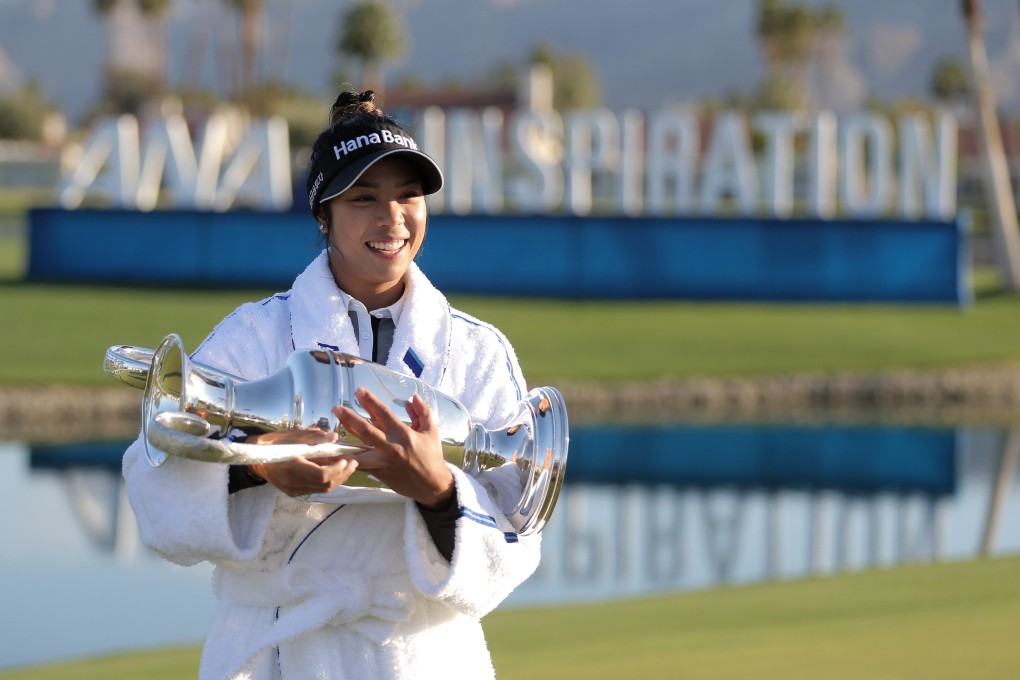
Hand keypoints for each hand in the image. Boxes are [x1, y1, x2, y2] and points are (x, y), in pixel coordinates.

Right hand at [246, 428, 358, 495]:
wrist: (255, 459)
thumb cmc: (275, 443)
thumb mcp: (293, 435)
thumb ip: (314, 437)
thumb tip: (333, 437)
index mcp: (292, 466)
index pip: (321, 475)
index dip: (338, 469)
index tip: (347, 459)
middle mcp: (293, 482)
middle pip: (325, 485)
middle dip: (342, 474)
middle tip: (353, 463)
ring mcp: (293, 489)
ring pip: (322, 489)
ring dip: (338, 479)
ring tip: (348, 467)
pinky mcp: (294, 493)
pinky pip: (316, 489)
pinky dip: (328, 482)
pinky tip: (334, 471)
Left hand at [332, 388, 454, 509]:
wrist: (432, 485)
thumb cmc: (432, 456)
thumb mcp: (432, 431)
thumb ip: (422, 412)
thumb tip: (412, 397)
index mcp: (403, 434)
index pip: (384, 414)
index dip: (371, 401)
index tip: (358, 390)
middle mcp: (390, 447)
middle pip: (366, 431)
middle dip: (350, 418)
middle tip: (336, 408)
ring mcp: (382, 462)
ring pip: (359, 450)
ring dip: (343, 442)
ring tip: (330, 435)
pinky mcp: (378, 474)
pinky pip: (359, 466)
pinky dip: (346, 461)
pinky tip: (333, 457)